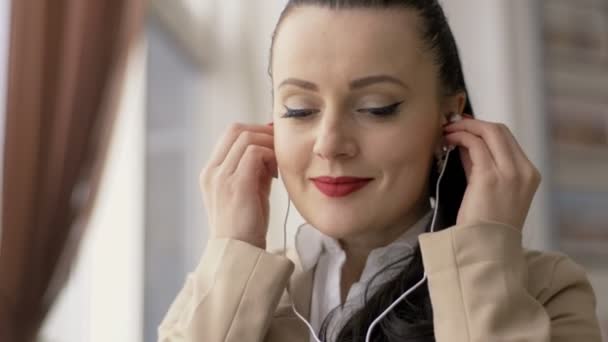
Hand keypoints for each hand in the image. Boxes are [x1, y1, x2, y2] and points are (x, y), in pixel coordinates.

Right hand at [199, 123, 276, 248]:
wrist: (239, 254)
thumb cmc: (247, 227)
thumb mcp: (249, 192)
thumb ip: (256, 169)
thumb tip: (270, 147)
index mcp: (211, 172)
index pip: (231, 135)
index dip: (255, 132)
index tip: (273, 143)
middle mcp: (211, 171)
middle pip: (236, 129)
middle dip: (262, 132)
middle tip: (280, 145)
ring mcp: (221, 177)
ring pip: (246, 138)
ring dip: (268, 144)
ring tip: (279, 162)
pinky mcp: (235, 184)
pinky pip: (254, 153)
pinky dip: (270, 156)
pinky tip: (278, 174)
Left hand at [443, 115, 540, 230]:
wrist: (485, 249)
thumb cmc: (485, 224)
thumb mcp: (489, 190)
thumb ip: (481, 165)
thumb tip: (465, 142)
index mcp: (529, 174)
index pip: (507, 139)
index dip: (484, 128)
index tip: (465, 126)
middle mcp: (523, 171)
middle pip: (500, 130)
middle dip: (474, 123)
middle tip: (453, 124)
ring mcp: (510, 173)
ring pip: (489, 132)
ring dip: (465, 127)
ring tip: (447, 130)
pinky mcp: (490, 177)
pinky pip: (475, 144)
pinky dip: (461, 136)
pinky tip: (448, 140)